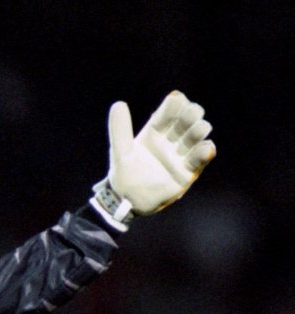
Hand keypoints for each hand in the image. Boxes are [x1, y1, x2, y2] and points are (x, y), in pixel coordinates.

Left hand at [104, 91, 215, 216]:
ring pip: (196, 137)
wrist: (127, 201)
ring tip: (199, 129)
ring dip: (199, 131)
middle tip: (191, 113)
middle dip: (191, 115)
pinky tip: (206, 148)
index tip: (176, 100)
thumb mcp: (120, 152)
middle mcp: (170, 140)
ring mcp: (180, 155)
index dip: (174, 105)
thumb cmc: (123, 175)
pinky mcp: (187, 172)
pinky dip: (205, 152)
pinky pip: (199, 159)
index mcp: (154, 132)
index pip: (167, 113)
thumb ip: (119, 130)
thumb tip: (118, 103)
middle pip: (186, 121)